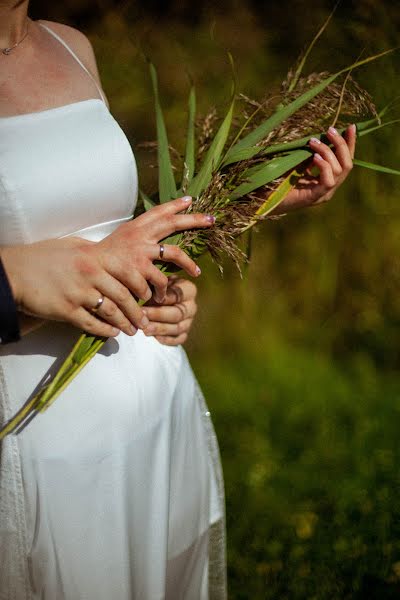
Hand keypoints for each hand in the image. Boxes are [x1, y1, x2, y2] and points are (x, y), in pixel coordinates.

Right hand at [1, 196, 213, 337]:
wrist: (15, 272)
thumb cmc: (46, 257)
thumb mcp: (76, 248)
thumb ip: (102, 253)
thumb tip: (120, 258)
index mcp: (100, 256)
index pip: (137, 274)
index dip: (154, 287)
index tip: (163, 295)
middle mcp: (93, 273)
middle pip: (131, 297)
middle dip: (143, 312)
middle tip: (149, 321)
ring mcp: (80, 293)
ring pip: (116, 313)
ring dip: (129, 324)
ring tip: (135, 330)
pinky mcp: (68, 311)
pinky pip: (95, 325)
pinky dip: (107, 332)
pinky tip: (113, 334)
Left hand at [141, 277, 197, 345]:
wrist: (158, 298)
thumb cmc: (157, 286)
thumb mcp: (157, 281)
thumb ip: (156, 286)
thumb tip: (150, 296)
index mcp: (189, 290)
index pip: (178, 294)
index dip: (163, 297)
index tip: (147, 298)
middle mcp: (191, 307)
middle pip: (177, 313)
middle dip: (158, 314)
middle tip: (142, 314)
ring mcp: (189, 321)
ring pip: (177, 327)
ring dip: (160, 329)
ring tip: (145, 328)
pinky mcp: (184, 334)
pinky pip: (178, 339)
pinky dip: (166, 339)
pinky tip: (153, 337)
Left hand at [271, 124, 355, 213]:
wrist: (264, 197)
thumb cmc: (279, 178)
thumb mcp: (300, 161)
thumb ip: (314, 153)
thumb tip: (325, 135)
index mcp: (327, 180)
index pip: (345, 160)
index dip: (349, 144)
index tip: (351, 126)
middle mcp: (329, 188)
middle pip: (347, 164)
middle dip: (341, 144)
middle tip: (329, 130)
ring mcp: (323, 194)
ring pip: (339, 170)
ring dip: (327, 152)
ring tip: (312, 142)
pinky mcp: (314, 198)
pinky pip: (328, 181)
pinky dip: (324, 166)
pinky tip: (315, 158)